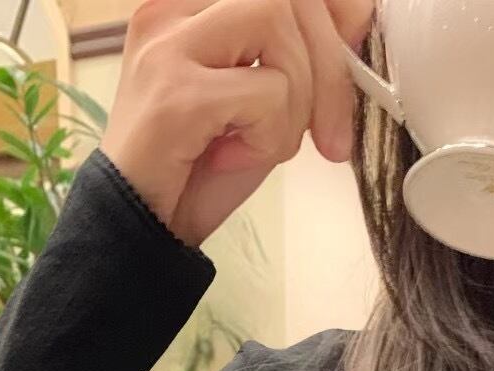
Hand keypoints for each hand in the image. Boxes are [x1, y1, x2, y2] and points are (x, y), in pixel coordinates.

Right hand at [99, 0, 375, 248]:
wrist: (140, 225)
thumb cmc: (198, 166)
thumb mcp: (259, 99)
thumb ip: (294, 56)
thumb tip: (353, 23)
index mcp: (189, 3)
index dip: (330, 9)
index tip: (350, 52)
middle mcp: (172, 8)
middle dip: (329, 67)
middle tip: (333, 136)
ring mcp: (168, 44)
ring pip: (276, 26)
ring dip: (298, 101)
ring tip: (268, 145)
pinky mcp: (176, 94)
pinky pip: (266, 92)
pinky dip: (272, 137)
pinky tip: (236, 158)